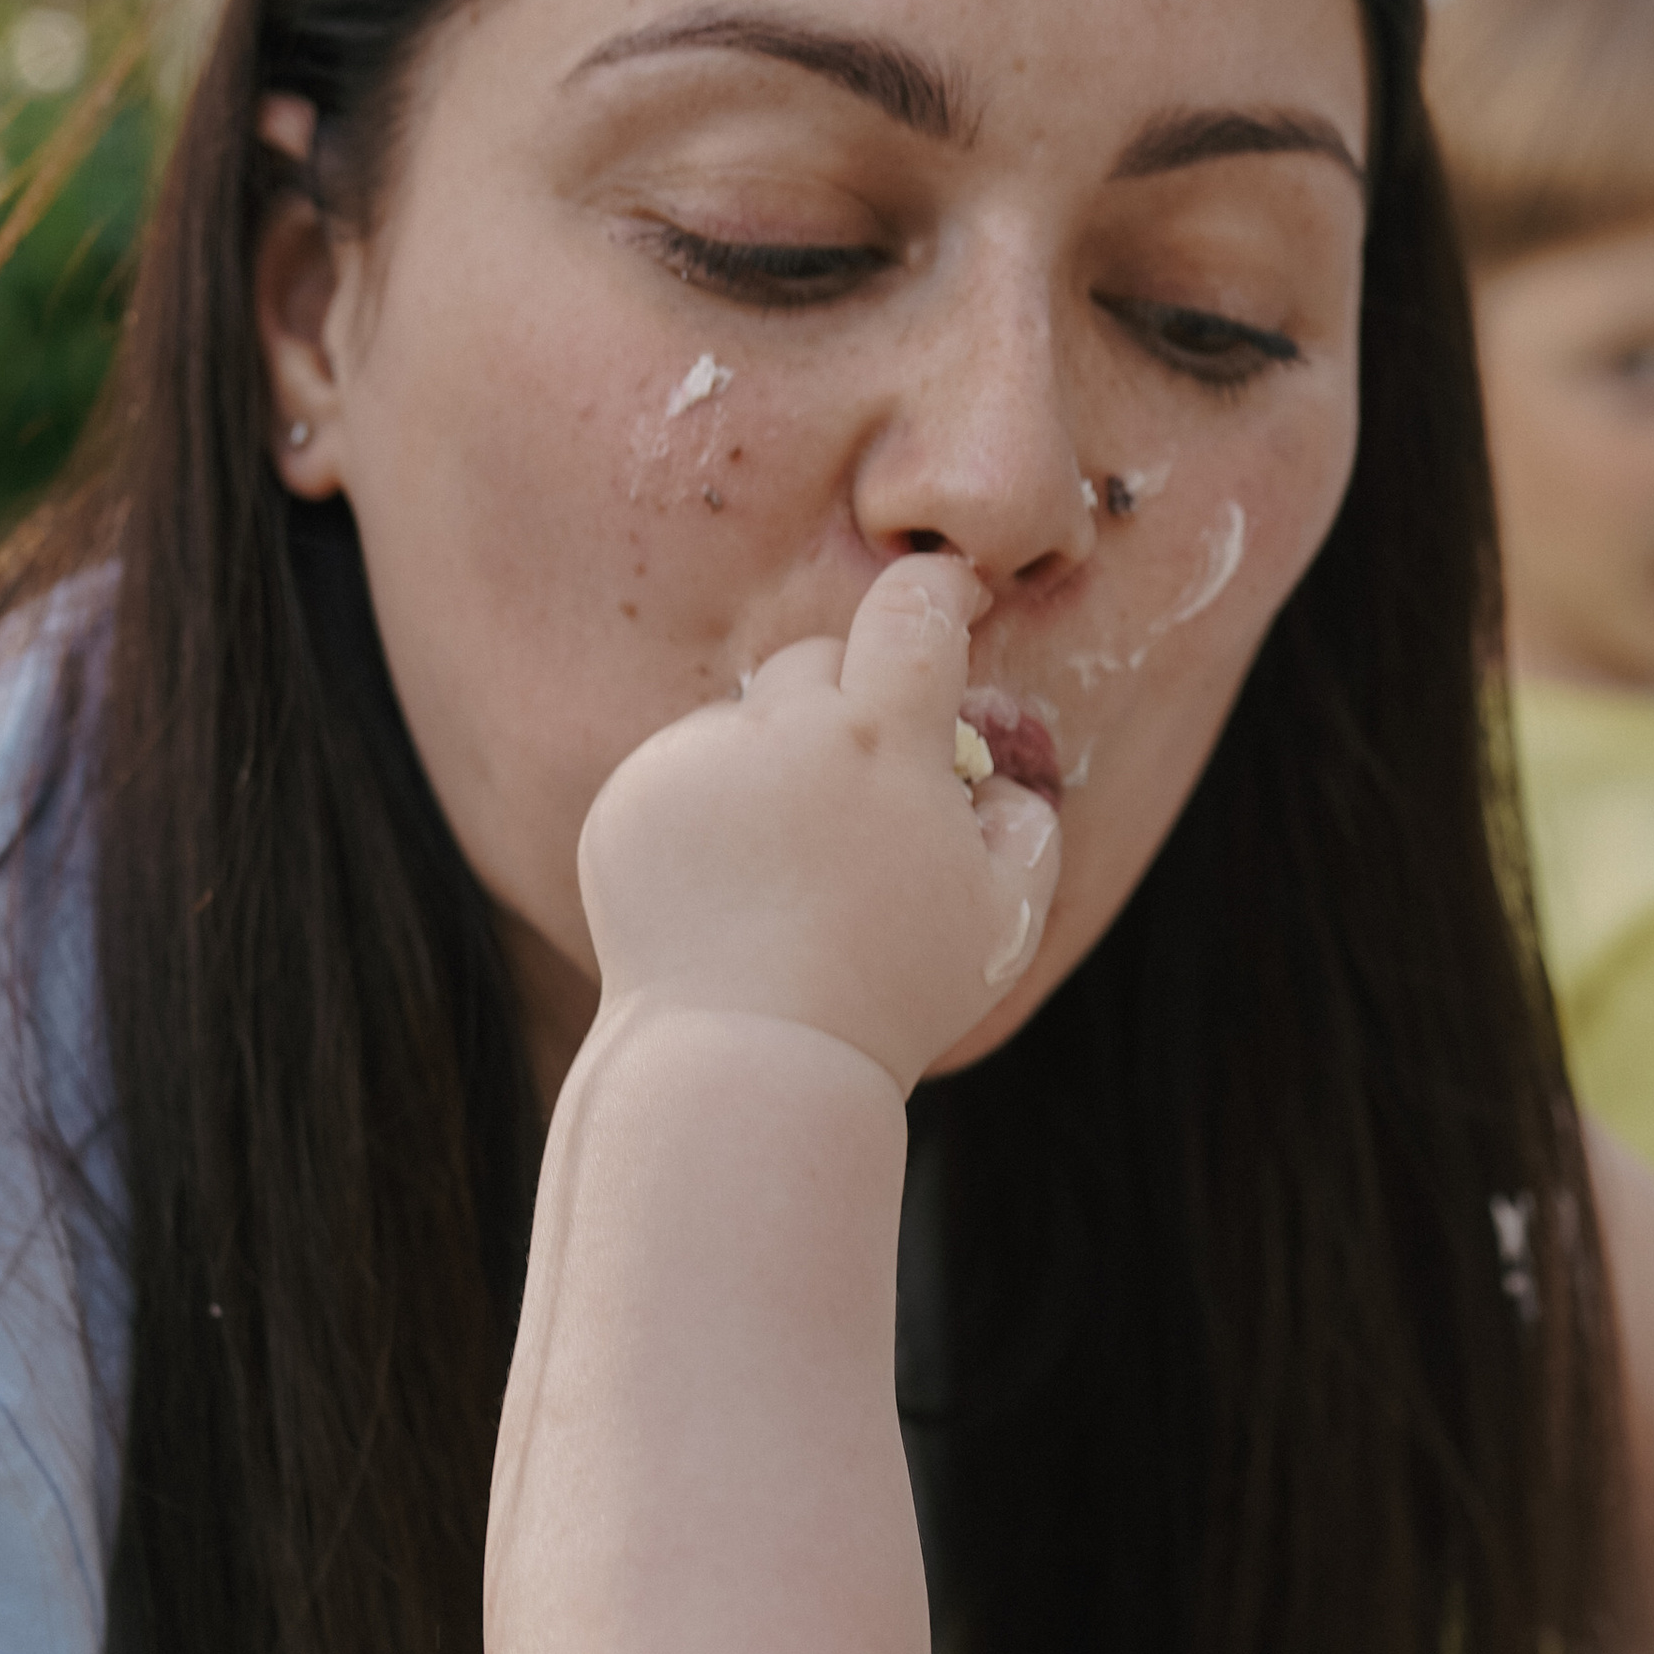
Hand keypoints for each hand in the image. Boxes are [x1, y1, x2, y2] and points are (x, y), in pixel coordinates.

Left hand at [576, 554, 1059, 1094]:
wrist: (745, 1062)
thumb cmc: (890, 997)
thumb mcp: (1004, 919)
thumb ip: (1024, 822)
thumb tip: (995, 776)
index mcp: (879, 739)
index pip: (914, 607)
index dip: (939, 591)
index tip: (951, 597)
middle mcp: (779, 729)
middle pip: (823, 662)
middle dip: (853, 707)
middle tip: (865, 799)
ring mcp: (693, 762)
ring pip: (748, 721)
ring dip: (776, 763)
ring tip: (788, 872)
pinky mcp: (629, 801)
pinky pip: (681, 773)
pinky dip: (708, 812)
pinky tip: (729, 892)